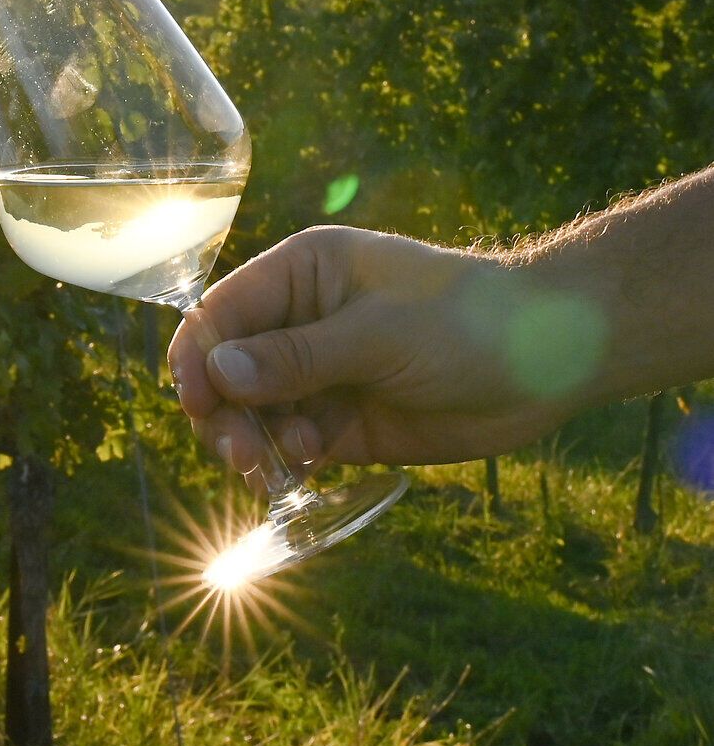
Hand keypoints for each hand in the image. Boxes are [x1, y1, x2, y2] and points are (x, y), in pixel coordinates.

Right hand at [168, 225, 582, 476]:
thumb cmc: (467, 321)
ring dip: (253, 444)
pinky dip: (285, 464)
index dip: (198, 357)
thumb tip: (219, 373)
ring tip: (278, 470)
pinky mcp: (345, 423)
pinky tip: (305, 472)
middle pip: (227, 371)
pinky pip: (291, 446)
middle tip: (244, 456)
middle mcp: (302, 321)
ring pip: (254, 414)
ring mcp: (322, 374)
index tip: (196, 404)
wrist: (548, 361)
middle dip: (225, 413)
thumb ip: (298, 357)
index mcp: (302, 273)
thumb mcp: (379, 334)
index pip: (222, 313)